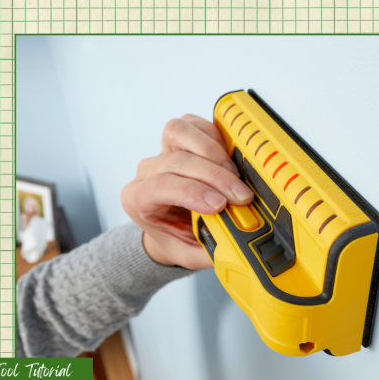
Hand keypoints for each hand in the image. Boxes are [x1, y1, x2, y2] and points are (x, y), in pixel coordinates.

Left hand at [121, 114, 253, 269]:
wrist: (171, 231)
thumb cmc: (177, 240)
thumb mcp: (192, 254)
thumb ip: (211, 250)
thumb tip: (237, 246)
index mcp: (138, 200)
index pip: (159, 187)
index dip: (192, 192)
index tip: (220, 205)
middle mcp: (147, 172)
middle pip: (176, 161)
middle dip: (214, 177)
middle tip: (240, 196)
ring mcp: (162, 152)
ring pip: (177, 132)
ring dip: (211, 151)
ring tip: (234, 174)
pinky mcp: (180, 140)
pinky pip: (192, 125)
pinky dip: (213, 135)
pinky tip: (227, 157)